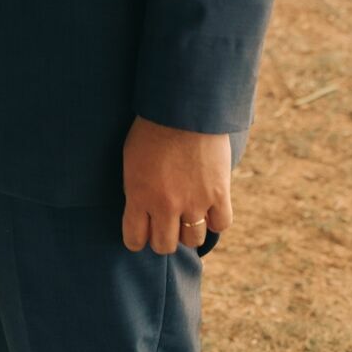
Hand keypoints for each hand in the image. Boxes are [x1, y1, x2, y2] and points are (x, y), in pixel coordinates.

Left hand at [122, 115, 232, 253]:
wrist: (182, 106)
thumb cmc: (151, 127)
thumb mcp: (131, 159)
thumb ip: (136, 189)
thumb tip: (141, 209)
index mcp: (138, 195)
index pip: (134, 239)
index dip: (137, 238)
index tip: (142, 231)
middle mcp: (165, 205)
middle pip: (164, 246)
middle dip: (163, 237)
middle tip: (165, 223)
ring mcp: (194, 201)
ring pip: (192, 239)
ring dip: (188, 230)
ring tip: (187, 214)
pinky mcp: (219, 194)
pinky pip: (220, 225)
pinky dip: (215, 220)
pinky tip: (209, 207)